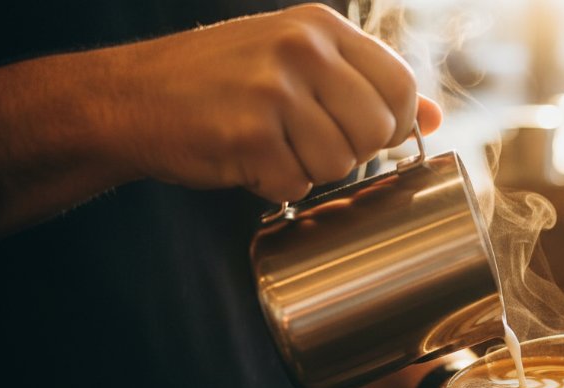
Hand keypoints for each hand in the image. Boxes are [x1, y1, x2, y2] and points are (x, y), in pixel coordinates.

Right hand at [101, 3, 441, 201]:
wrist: (129, 96)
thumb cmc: (220, 82)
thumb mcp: (297, 60)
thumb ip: (365, 83)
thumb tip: (434, 117)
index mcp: (320, 27)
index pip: (400, 85)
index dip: (391, 123)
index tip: (363, 132)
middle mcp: (301, 49)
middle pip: (376, 130)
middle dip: (351, 151)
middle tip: (308, 142)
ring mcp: (273, 90)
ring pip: (340, 163)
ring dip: (309, 169)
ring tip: (272, 146)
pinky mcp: (247, 134)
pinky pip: (295, 184)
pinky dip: (274, 185)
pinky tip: (247, 159)